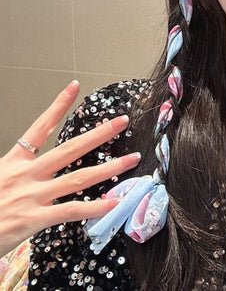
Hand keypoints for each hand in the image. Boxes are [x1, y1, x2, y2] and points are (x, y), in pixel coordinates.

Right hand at [0, 81, 140, 257]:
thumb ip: (13, 168)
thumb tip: (28, 161)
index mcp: (13, 162)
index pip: (40, 127)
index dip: (58, 105)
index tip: (75, 87)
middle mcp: (26, 175)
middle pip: (70, 148)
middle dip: (100, 133)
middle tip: (122, 121)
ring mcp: (32, 196)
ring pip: (79, 177)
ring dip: (110, 168)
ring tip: (131, 159)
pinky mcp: (34, 219)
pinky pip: (72, 210)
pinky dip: (95, 208)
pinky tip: (114, 203)